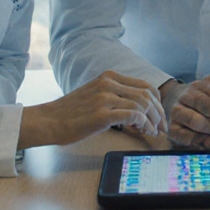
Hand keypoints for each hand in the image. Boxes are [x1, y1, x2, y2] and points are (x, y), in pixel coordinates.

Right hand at [17, 71, 163, 148]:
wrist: (48, 121)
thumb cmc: (71, 113)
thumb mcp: (94, 94)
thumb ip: (115, 95)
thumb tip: (140, 110)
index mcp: (109, 76)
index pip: (145, 85)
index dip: (157, 102)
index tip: (159, 115)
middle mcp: (108, 83)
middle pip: (147, 94)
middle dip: (159, 112)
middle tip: (162, 127)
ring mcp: (105, 97)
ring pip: (143, 105)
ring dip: (153, 120)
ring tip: (152, 131)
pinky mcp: (102, 114)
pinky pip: (133, 115)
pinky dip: (144, 124)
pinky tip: (143, 132)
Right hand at [163, 72, 209, 148]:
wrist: (172, 101)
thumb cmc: (203, 98)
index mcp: (207, 83)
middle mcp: (191, 93)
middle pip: (207, 105)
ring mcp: (178, 109)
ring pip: (193, 120)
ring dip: (209, 131)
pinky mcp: (172, 126)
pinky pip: (183, 134)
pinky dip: (197, 140)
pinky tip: (209, 144)